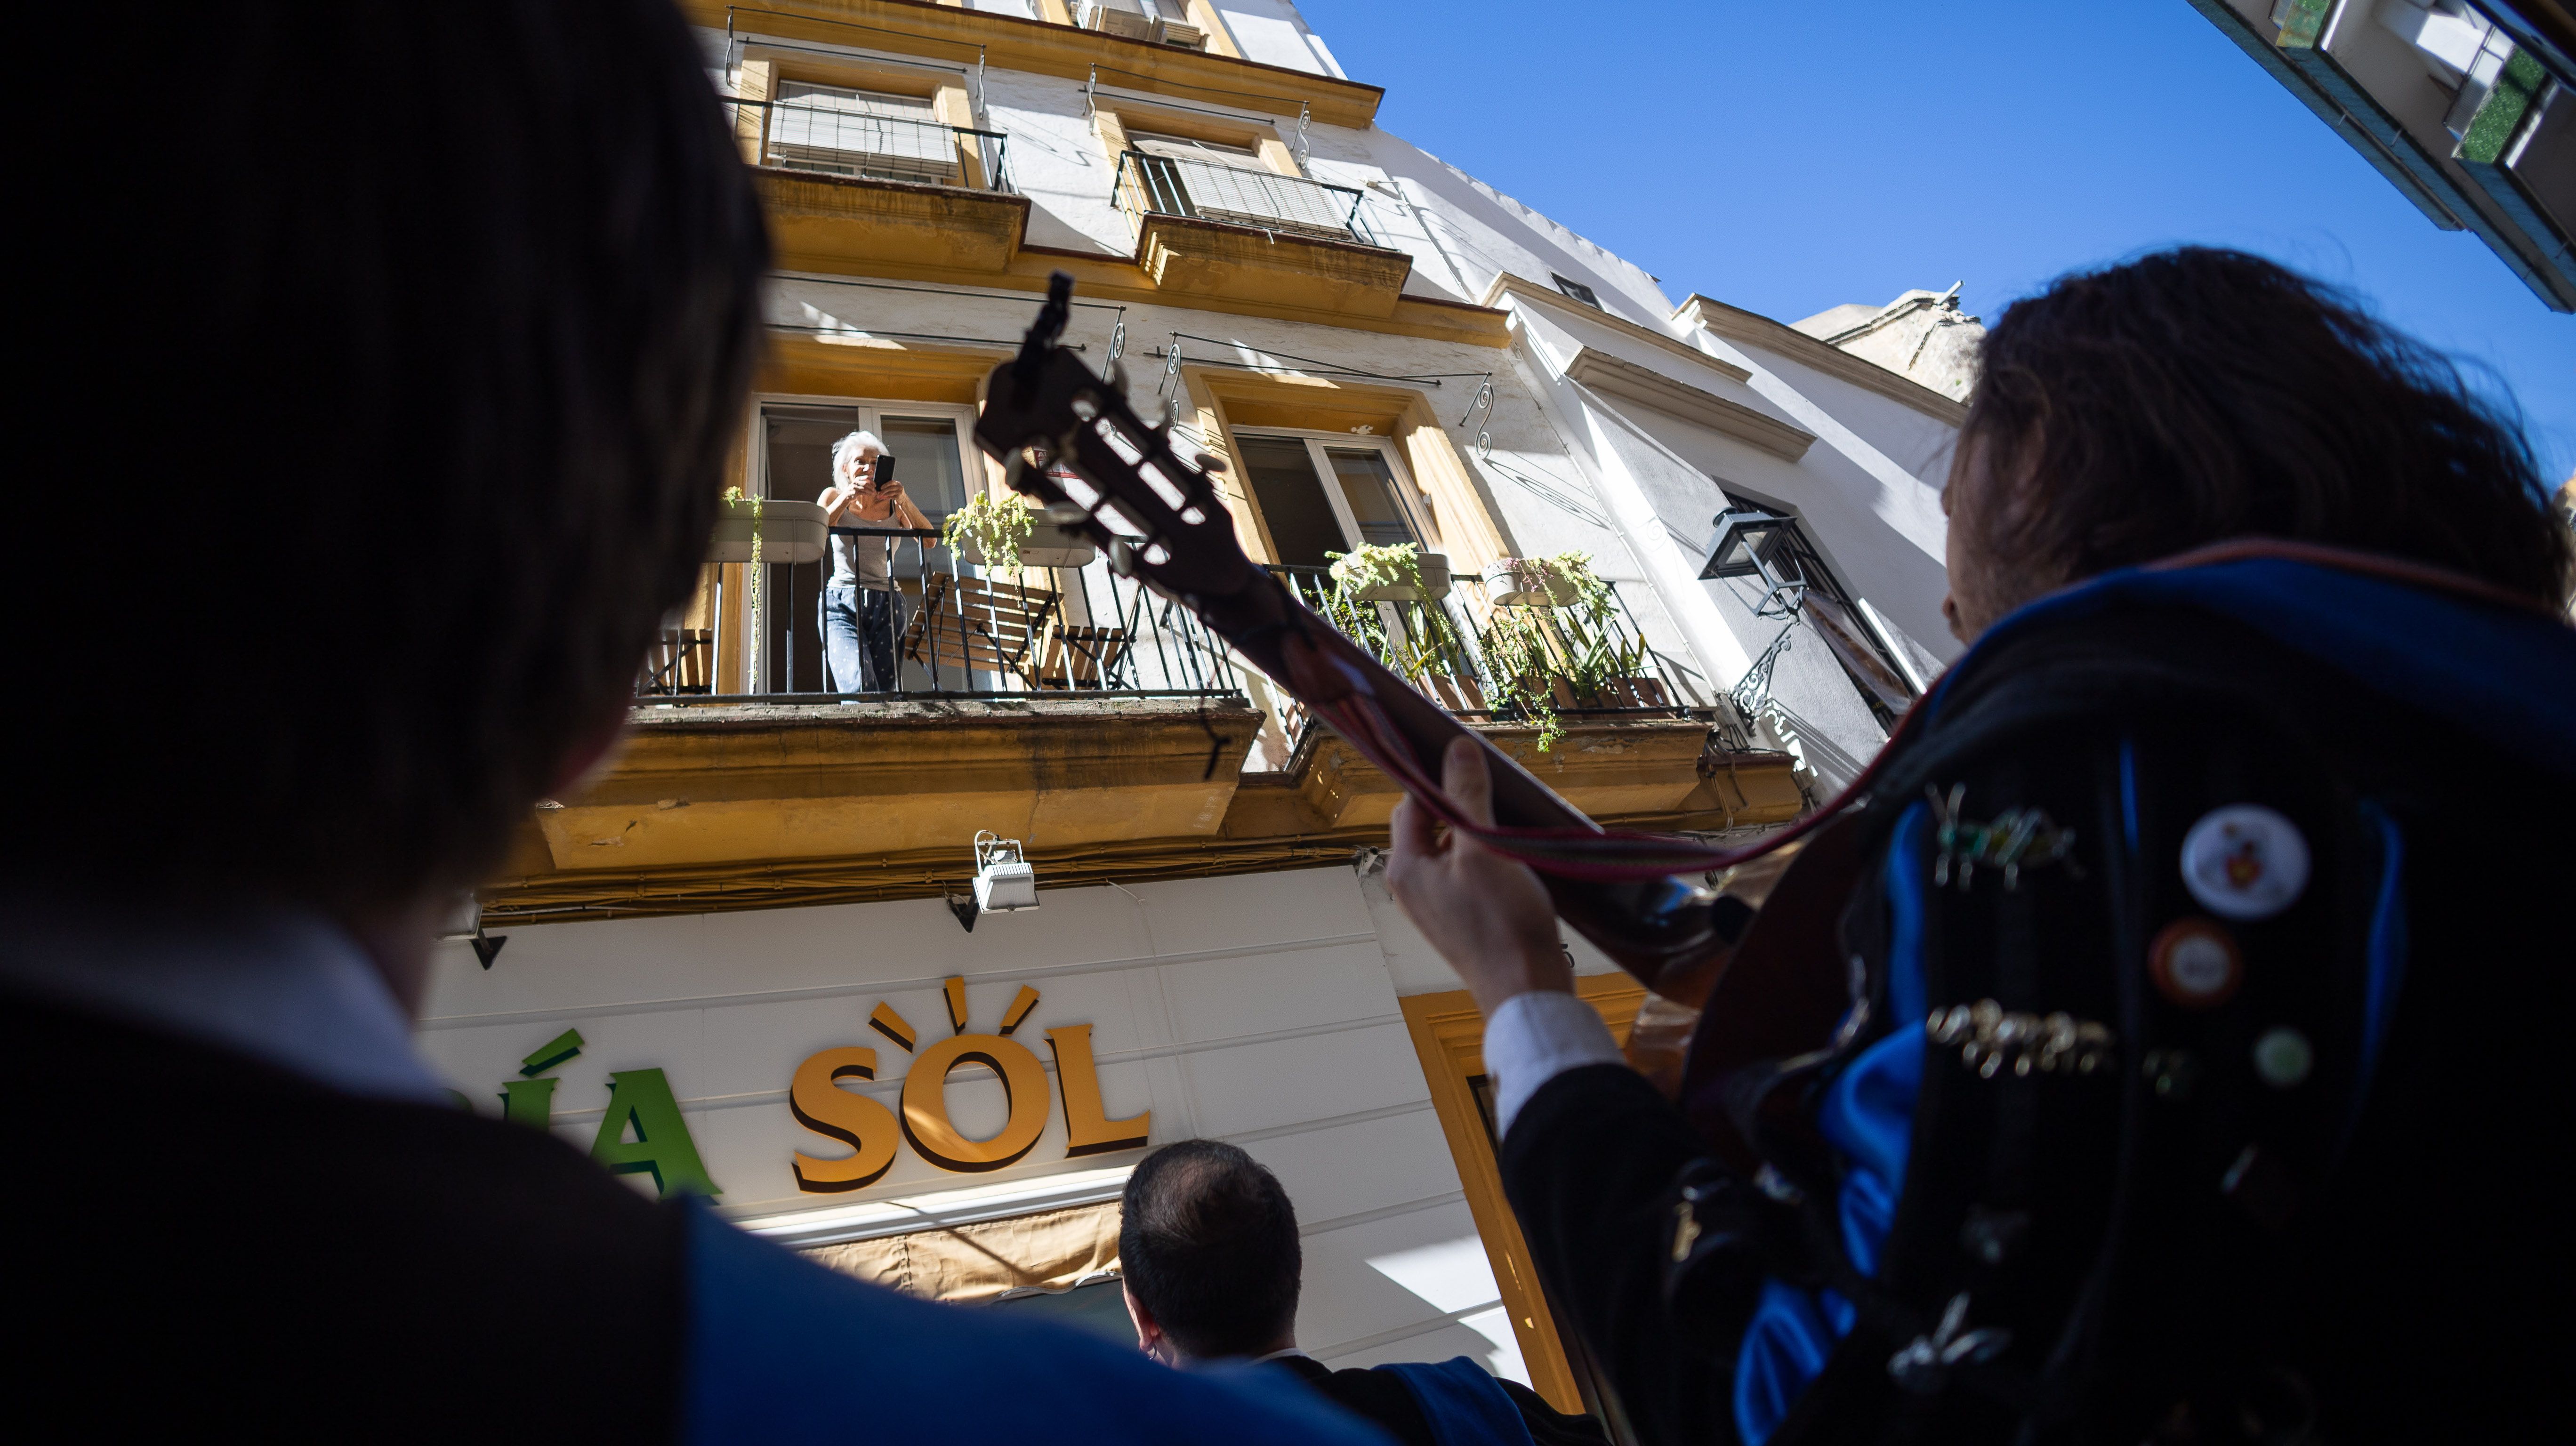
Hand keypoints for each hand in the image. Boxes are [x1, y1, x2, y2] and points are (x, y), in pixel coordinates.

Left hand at [880, 479, 906, 504]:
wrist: (903, 499)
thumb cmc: (897, 493)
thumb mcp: (895, 488)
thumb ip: (889, 487)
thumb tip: (881, 488)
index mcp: (898, 483)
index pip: (891, 482)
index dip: (885, 484)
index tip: (881, 487)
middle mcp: (900, 487)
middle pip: (890, 488)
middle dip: (884, 490)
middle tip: (880, 492)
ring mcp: (900, 492)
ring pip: (890, 492)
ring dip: (885, 494)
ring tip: (881, 495)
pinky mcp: (899, 497)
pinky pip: (891, 496)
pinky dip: (887, 497)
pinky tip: (885, 497)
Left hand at [1386, 737, 1570, 1016]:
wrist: (1527, 991)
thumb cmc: (1502, 923)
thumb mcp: (1484, 848)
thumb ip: (1467, 796)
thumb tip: (1458, 748)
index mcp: (1405, 867)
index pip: (1411, 802)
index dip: (1437, 775)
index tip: (1467, 755)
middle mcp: (1412, 887)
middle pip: (1429, 825)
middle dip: (1460, 802)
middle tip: (1495, 784)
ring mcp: (1437, 906)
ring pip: (1452, 849)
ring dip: (1477, 829)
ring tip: (1510, 816)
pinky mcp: (1463, 919)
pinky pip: (1467, 873)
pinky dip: (1487, 856)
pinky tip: (1516, 853)